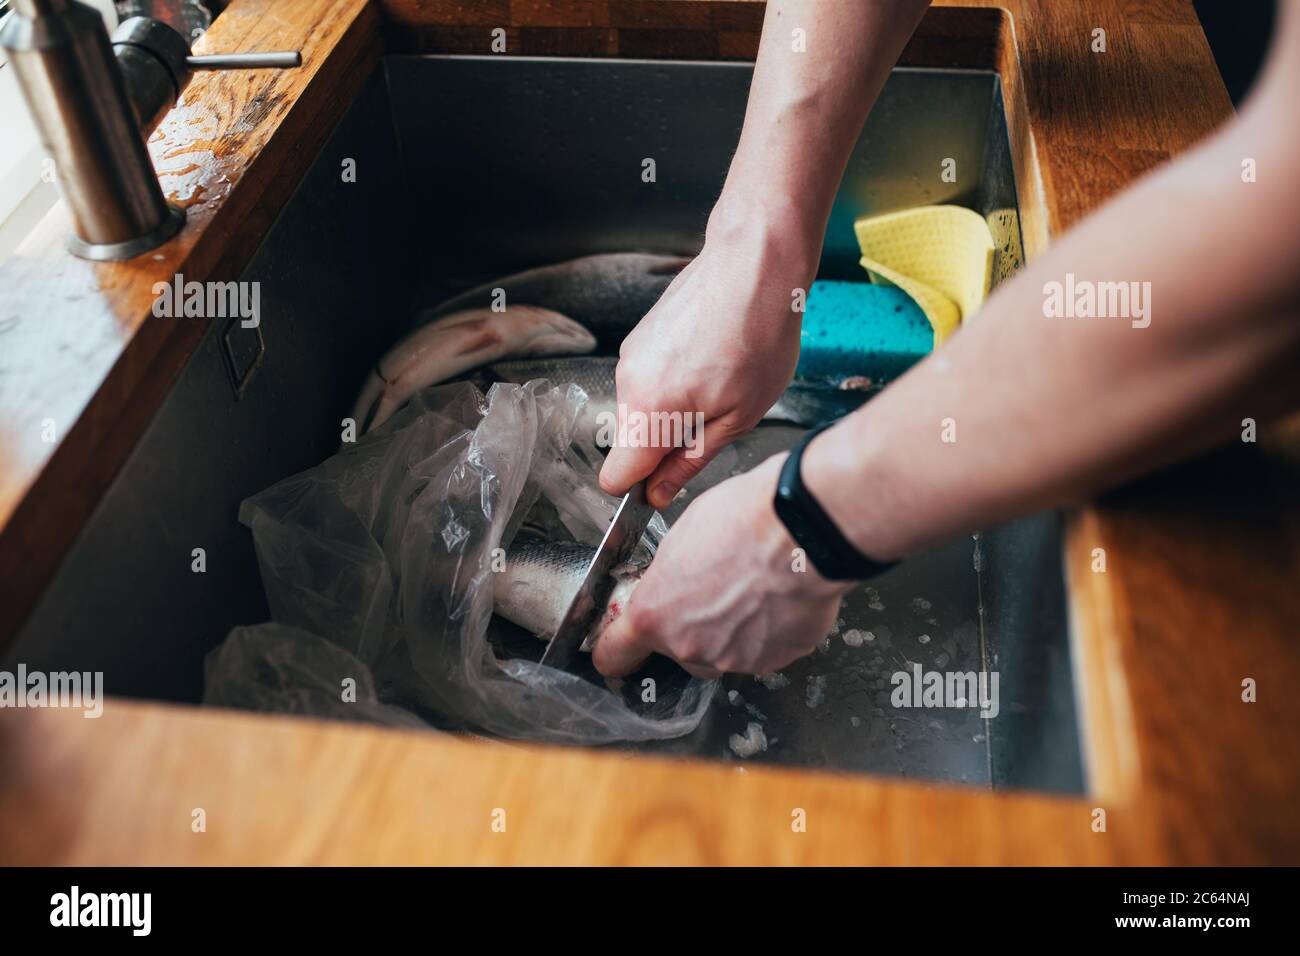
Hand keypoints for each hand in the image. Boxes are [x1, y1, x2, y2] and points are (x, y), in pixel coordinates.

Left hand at [593, 455, 851, 678]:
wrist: (802, 527)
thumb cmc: (743, 520)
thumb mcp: (680, 536)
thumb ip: (667, 576)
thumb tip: (672, 581)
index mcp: (654, 615)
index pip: (614, 654)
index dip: (614, 650)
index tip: (617, 648)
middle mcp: (690, 646)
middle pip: (677, 652)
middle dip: (689, 628)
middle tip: (710, 591)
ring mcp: (736, 658)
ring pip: (723, 652)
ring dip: (730, 631)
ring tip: (749, 588)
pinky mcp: (777, 658)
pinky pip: (763, 649)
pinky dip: (767, 630)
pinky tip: (774, 595)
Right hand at [597, 211, 814, 509]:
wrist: (753, 262)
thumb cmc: (758, 334)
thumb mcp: (740, 416)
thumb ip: (691, 461)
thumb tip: (659, 494)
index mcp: (650, 411)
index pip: (615, 478)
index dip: (641, 488)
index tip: (669, 482)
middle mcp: (628, 383)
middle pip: (632, 443)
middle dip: (666, 445)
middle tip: (718, 419)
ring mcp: (630, 355)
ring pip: (642, 410)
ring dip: (673, 410)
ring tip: (721, 381)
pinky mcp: (640, 337)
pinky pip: (648, 379)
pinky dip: (674, 381)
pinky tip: (711, 359)